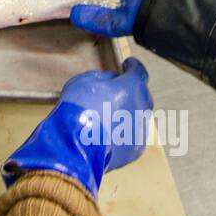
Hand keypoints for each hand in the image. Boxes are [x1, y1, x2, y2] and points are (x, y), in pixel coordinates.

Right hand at [2, 58, 152, 196]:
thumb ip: (103, 79)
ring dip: (126, 114)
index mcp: (131, 87)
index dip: (133, 66)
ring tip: (107, 117)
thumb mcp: (84, 81)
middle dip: (130, 92)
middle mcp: (141, 108)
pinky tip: (107, 134)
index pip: (139, 72)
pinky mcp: (134, 150)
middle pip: (141, 95)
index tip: (129, 65)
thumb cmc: (78, 111)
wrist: (75, 146)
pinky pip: (132, 136)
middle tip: (114, 93)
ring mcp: (140, 131)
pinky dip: (123, 133)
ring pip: (137, 117)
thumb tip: (111, 83)